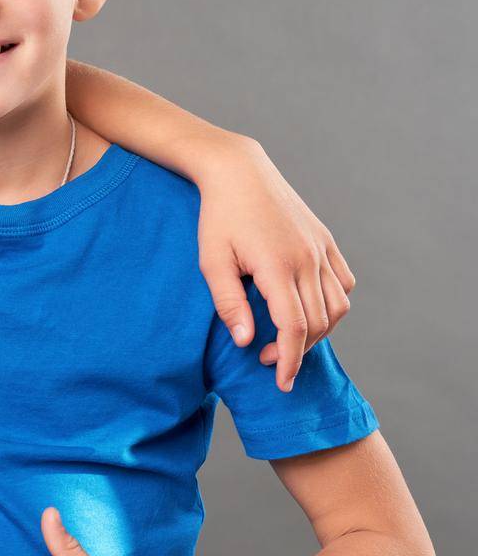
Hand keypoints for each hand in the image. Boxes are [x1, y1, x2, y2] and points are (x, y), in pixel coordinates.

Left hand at [196, 136, 353, 391]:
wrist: (238, 172)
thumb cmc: (217, 218)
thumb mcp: (211, 261)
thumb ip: (229, 304)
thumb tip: (245, 342)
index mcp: (278, 266)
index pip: (294, 328)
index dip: (289, 360)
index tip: (280, 382)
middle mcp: (307, 259)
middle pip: (317, 322)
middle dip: (297, 350)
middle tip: (267, 359)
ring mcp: (321, 248)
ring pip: (337, 305)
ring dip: (318, 330)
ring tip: (289, 339)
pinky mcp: (326, 241)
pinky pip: (343, 282)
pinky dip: (333, 304)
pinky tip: (309, 309)